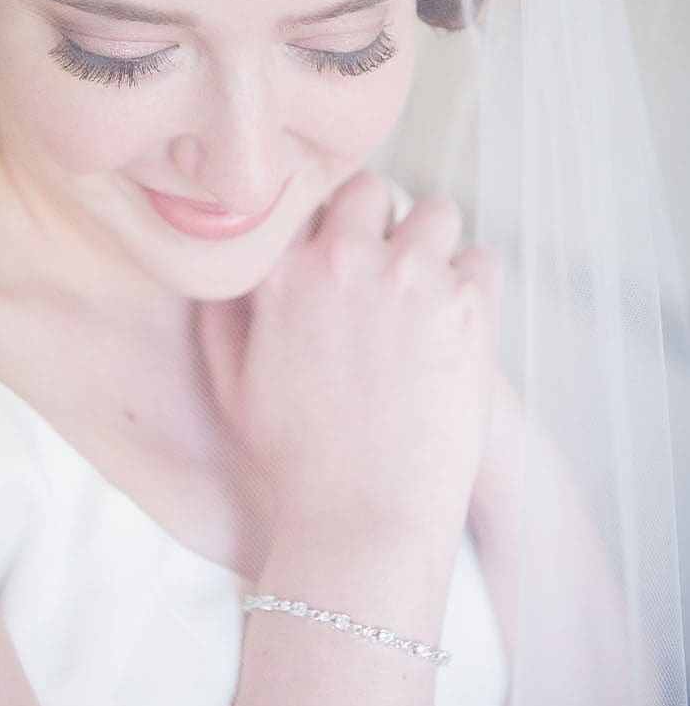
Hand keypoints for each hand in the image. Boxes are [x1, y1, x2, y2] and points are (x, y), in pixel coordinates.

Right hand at [197, 169, 505, 557]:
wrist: (365, 515)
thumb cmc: (296, 457)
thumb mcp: (232, 384)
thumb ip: (223, 313)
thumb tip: (229, 263)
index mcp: (283, 272)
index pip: (307, 197)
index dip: (324, 225)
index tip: (337, 252)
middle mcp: (345, 260)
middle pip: (371, 190)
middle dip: (378, 224)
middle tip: (386, 271)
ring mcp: (412, 278)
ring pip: (436, 212)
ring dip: (432, 245)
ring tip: (427, 294)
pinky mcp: (470, 306)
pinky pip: (482, 259)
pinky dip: (473, 284)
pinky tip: (456, 324)